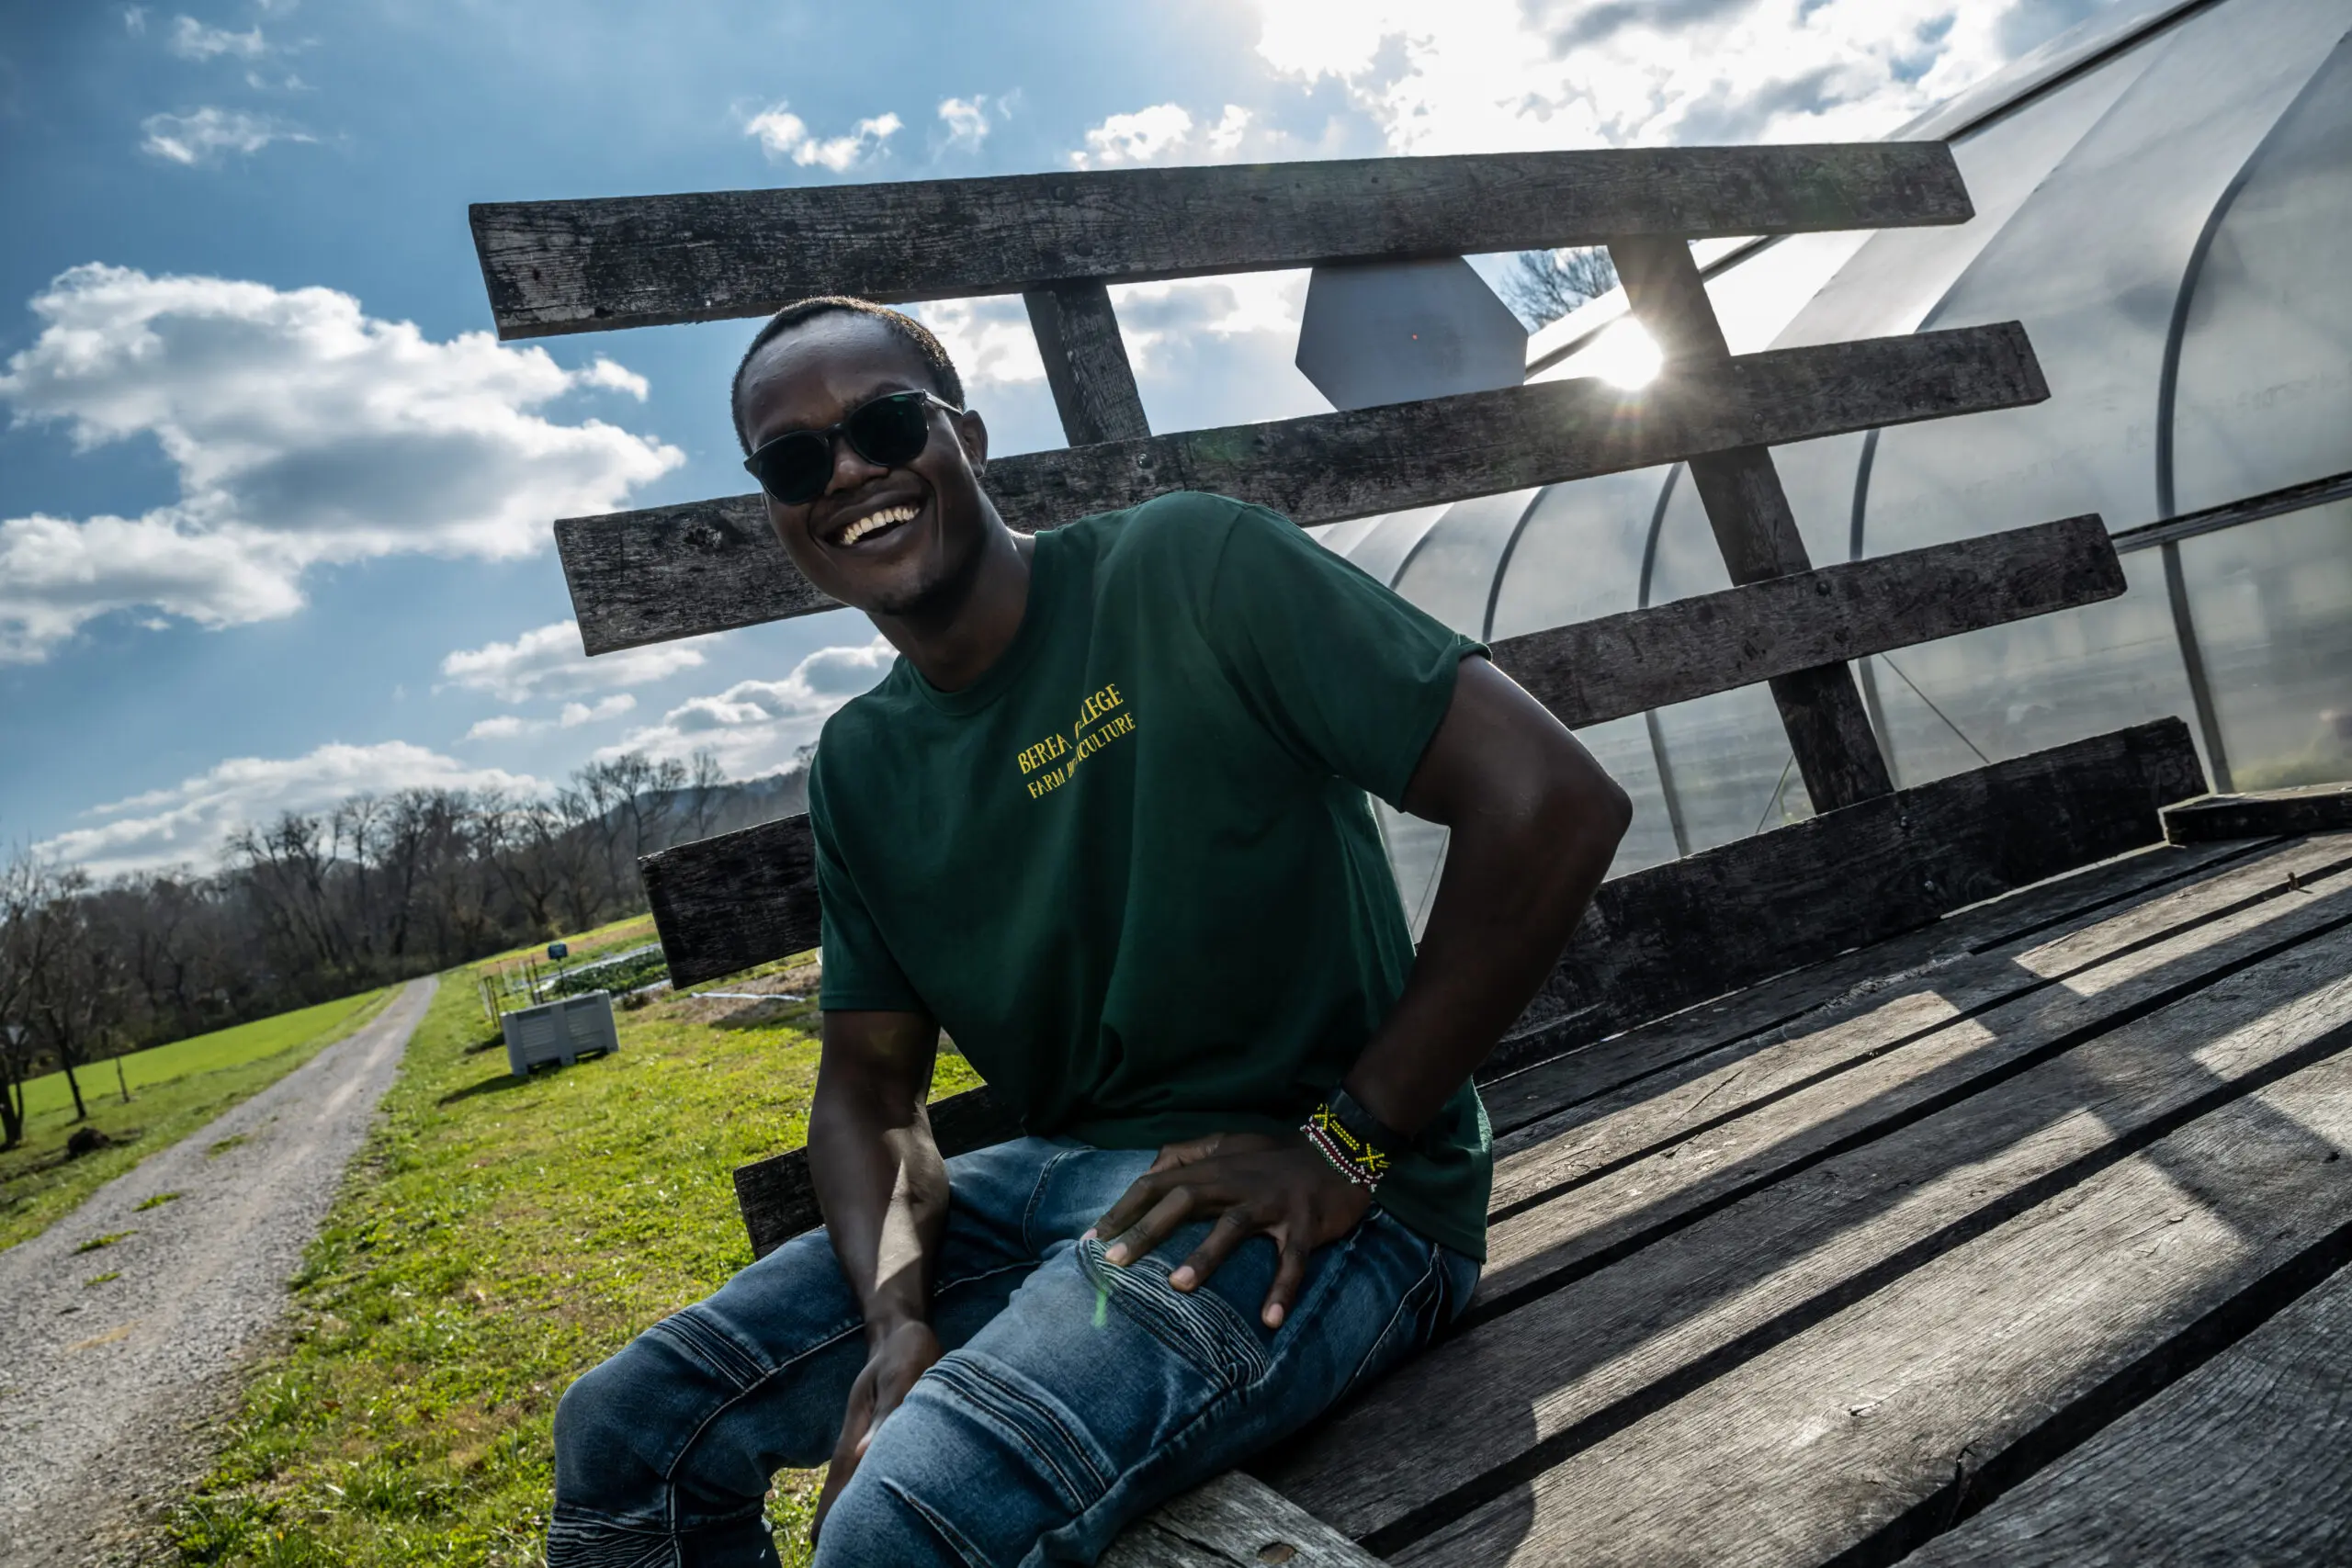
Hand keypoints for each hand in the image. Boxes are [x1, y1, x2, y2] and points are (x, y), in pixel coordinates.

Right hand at [811, 1318, 941, 1541]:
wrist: (900, 1334)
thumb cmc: (904, 1354)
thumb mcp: (900, 1378)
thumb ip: (887, 1413)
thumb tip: (863, 1454)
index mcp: (856, 1439)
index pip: (838, 1491)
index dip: (831, 1523)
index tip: (822, 1550)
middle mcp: (858, 1449)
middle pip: (844, 1498)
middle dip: (842, 1529)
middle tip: (842, 1557)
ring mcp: (869, 1446)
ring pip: (858, 1490)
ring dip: (859, 1516)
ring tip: (860, 1546)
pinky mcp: (884, 1442)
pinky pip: (874, 1477)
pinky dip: (875, 1498)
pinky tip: (882, 1516)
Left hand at [1088, 1131, 1372, 1329]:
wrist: (1339, 1150)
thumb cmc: (1275, 1156)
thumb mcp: (1229, 1144)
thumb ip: (1188, 1154)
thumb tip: (1150, 1167)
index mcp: (1214, 1167)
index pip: (1157, 1183)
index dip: (1124, 1208)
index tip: (1092, 1237)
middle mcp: (1237, 1181)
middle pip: (1184, 1201)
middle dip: (1147, 1231)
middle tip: (1115, 1261)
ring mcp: (1271, 1202)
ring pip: (1233, 1227)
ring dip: (1205, 1256)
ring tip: (1177, 1286)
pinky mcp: (1304, 1223)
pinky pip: (1291, 1259)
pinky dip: (1283, 1288)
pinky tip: (1270, 1319)